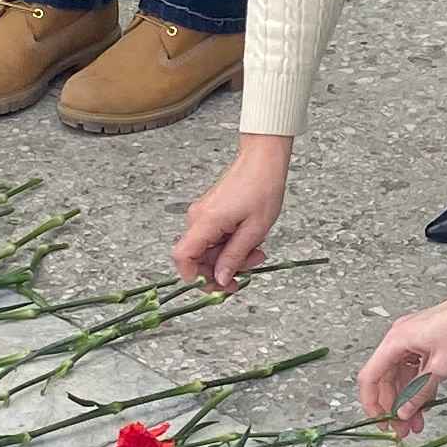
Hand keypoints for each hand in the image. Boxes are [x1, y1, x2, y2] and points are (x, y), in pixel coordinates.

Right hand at [175, 134, 291, 292]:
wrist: (263, 161)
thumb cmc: (261, 187)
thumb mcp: (254, 230)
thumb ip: (234, 257)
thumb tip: (221, 279)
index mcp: (205, 221)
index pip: (183, 257)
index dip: (195, 276)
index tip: (216, 286)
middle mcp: (198, 218)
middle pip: (197, 258)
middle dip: (222, 269)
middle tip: (247, 273)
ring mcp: (202, 215)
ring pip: (208, 250)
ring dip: (231, 258)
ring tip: (255, 254)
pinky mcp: (211, 213)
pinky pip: (214, 238)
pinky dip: (230, 245)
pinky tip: (249, 241)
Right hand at [357, 283, 446, 432]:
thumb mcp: (441, 367)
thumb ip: (419, 392)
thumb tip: (404, 412)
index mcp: (395, 342)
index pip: (370, 377)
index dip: (371, 403)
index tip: (381, 422)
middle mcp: (398, 341)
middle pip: (384, 380)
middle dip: (392, 406)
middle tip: (401, 429)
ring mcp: (410, 342)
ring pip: (400, 378)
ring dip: (406, 401)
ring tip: (415, 423)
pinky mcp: (422, 344)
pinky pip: (413, 371)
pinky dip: (417, 389)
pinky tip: (423, 405)